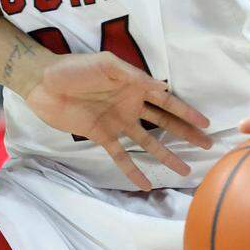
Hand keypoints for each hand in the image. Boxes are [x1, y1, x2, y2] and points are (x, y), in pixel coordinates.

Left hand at [25, 52, 212, 190]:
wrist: (42, 83)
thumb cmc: (74, 68)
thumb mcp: (106, 65)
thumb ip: (133, 76)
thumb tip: (162, 87)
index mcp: (133, 85)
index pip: (166, 100)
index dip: (186, 111)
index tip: (206, 124)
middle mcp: (129, 104)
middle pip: (163, 122)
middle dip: (185, 133)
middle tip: (206, 146)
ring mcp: (116, 122)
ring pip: (147, 142)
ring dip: (165, 155)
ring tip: (183, 171)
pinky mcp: (100, 135)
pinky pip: (121, 155)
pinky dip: (133, 170)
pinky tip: (146, 184)